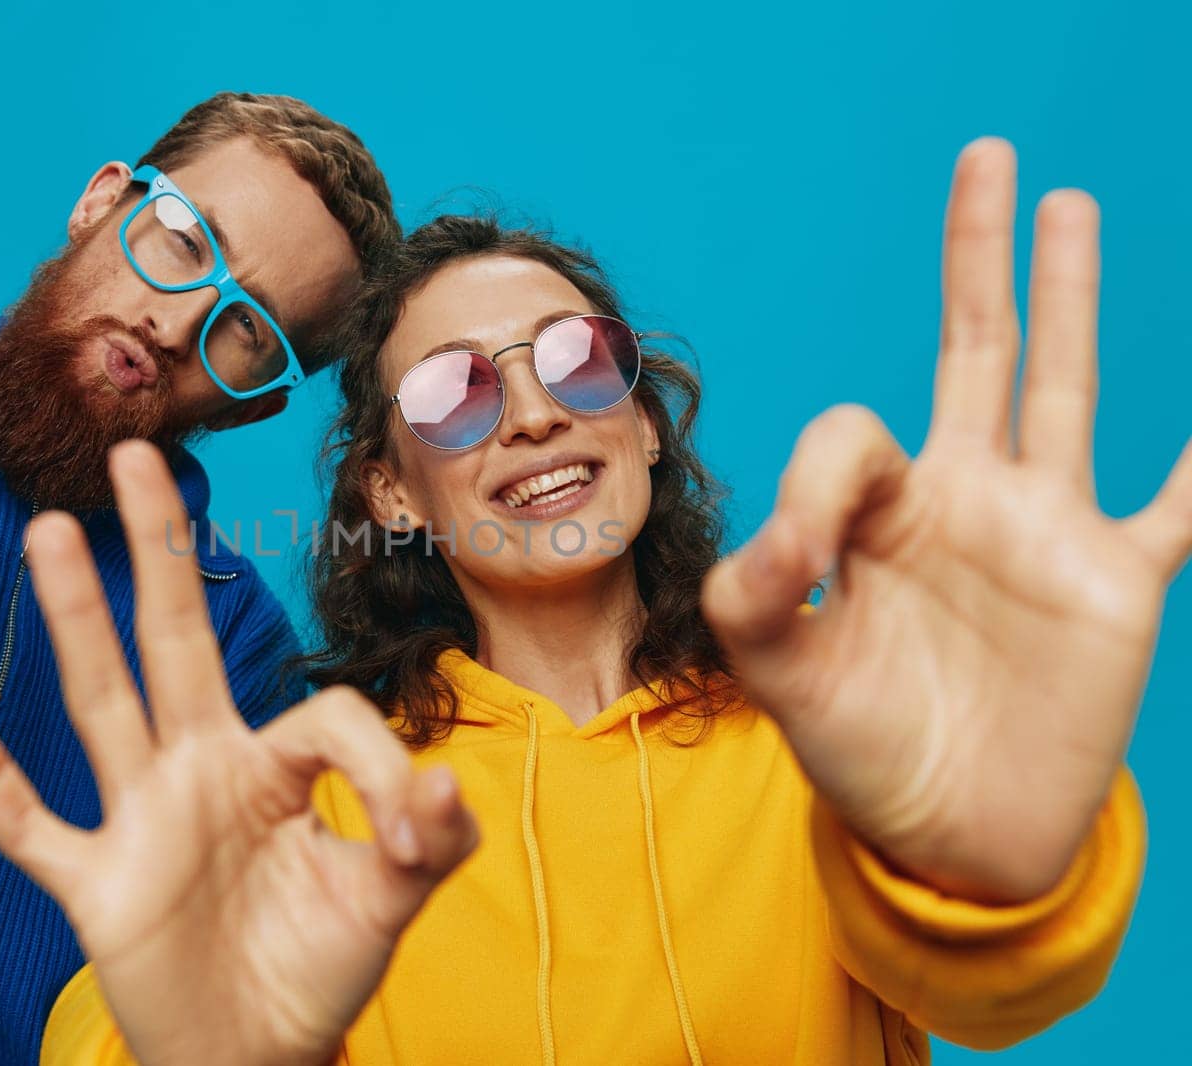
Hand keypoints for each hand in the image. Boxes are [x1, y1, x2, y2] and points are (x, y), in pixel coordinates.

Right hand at [0, 442, 476, 1065]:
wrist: (256, 1055)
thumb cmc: (319, 968)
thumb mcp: (390, 904)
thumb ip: (429, 843)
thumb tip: (445, 785)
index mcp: (274, 767)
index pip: (323, 715)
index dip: (380, 765)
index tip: (410, 834)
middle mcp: (200, 770)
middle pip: (176, 641)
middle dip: (161, 553)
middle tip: (138, 455)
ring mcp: (141, 820)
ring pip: (102, 703)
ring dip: (77, 621)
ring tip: (54, 531)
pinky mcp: (97, 885)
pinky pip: (34, 828)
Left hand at [702, 138, 1189, 903]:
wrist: (944, 836)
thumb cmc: (856, 749)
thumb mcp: (774, 669)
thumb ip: (756, 590)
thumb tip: (787, 536)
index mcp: (875, 513)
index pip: (853, 433)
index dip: (824, 478)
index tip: (808, 561)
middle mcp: (964, 499)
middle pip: (975, 349)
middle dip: (979, 259)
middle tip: (988, 160)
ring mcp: (1045, 531)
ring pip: (1066, 387)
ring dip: (1069, 296)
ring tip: (1065, 206)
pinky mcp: (1117, 583)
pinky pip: (1181, 504)